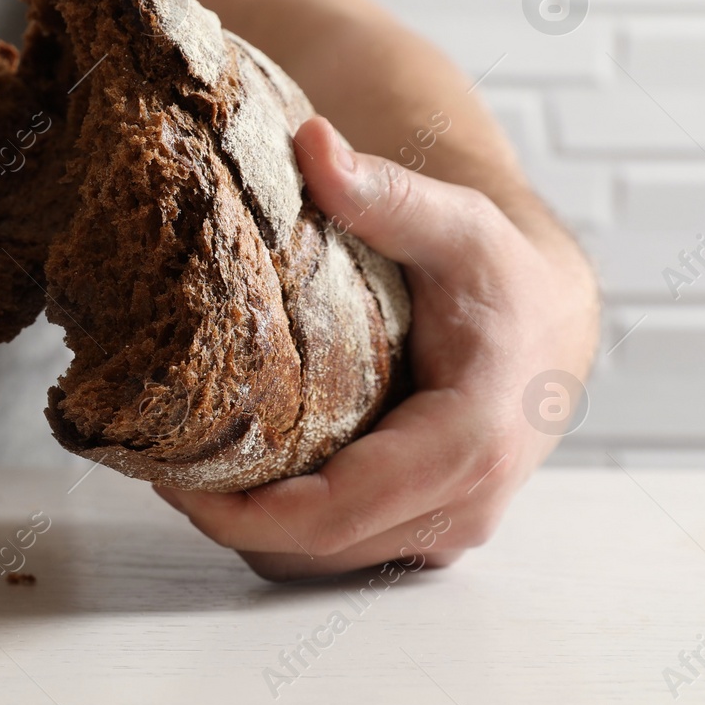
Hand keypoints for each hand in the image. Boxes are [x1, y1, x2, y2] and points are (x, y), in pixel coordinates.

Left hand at [154, 116, 598, 579]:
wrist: (546, 325)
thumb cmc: (499, 276)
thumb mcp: (453, 222)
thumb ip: (383, 191)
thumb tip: (312, 142)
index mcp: (468, 444)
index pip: (336, 512)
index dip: (242, 510)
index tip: (169, 477)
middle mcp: (463, 506)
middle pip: (317, 548)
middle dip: (228, 518)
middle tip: (159, 460)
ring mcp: (447, 530)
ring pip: (323, 562)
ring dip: (250, 528)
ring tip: (189, 465)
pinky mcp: (424, 533)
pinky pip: (339, 553)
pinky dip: (282, 529)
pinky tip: (242, 475)